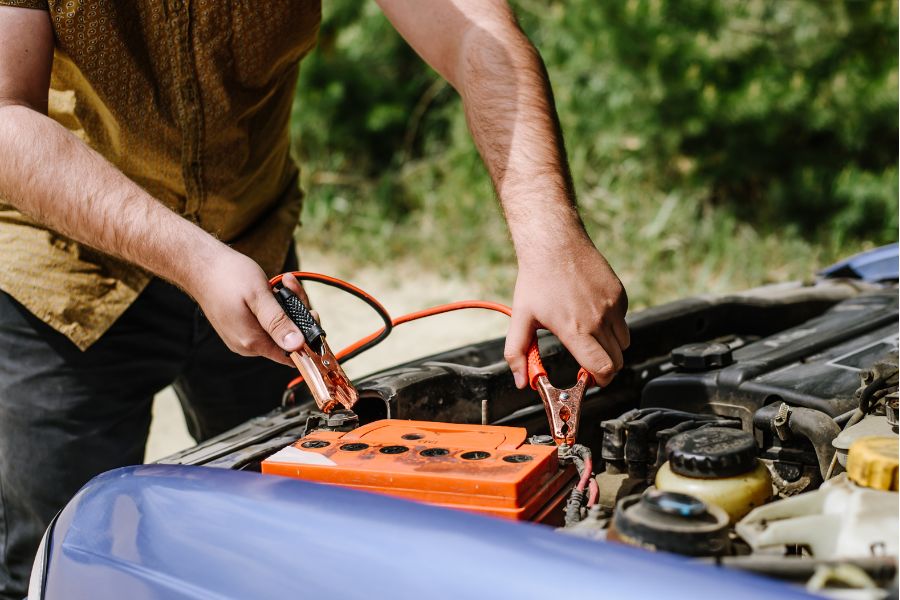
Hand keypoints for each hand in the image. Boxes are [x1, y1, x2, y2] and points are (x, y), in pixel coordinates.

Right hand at [187, 249, 306, 364]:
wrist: (198, 265)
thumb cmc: (226, 276)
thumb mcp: (259, 296)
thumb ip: (278, 322)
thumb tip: (297, 345)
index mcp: (251, 342)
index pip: (291, 354)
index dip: (306, 337)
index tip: (311, 312)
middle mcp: (247, 345)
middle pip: (286, 338)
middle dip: (296, 311)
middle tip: (291, 284)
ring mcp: (242, 337)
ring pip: (277, 327)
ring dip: (286, 304)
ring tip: (283, 281)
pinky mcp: (240, 327)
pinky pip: (265, 321)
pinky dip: (273, 305)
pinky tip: (271, 288)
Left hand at [504, 237, 629, 388]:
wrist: (556, 244)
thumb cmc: (537, 280)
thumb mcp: (520, 319)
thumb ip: (518, 354)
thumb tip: (520, 381)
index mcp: (575, 330)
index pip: (603, 370)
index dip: (598, 382)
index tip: (587, 380)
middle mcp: (599, 320)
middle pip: (617, 362)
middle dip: (604, 369)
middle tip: (586, 362)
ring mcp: (613, 306)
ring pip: (623, 343)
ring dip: (610, 348)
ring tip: (587, 335)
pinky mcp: (620, 294)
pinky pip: (623, 321)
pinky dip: (613, 325)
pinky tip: (591, 312)